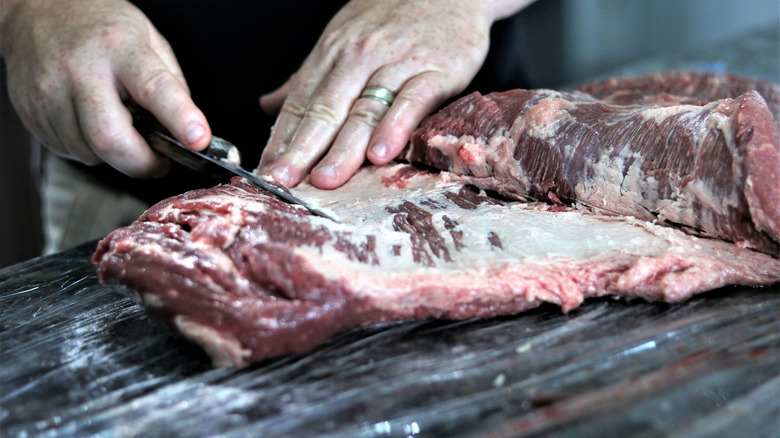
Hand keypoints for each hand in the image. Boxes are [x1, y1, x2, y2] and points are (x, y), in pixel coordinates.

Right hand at [0, 0, 210, 176]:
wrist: (37, 11)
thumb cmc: (99, 27)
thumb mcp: (148, 39)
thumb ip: (170, 83)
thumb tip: (184, 129)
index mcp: (120, 48)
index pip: (154, 88)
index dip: (180, 118)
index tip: (198, 138)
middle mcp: (81, 70)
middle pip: (111, 139)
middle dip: (141, 163)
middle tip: (157, 161)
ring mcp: (50, 92)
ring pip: (89, 152)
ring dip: (113, 154)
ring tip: (117, 124)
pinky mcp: (31, 111)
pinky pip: (69, 151)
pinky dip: (88, 148)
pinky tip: (89, 120)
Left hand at [258, 0, 533, 188]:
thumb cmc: (394, 17)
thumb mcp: (342, 37)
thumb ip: (307, 78)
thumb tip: (268, 105)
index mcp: (331, 53)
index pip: (299, 103)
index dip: (281, 141)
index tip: (266, 173)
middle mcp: (358, 59)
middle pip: (325, 111)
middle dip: (301, 150)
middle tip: (282, 182)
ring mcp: (396, 65)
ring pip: (364, 111)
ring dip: (343, 149)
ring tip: (326, 180)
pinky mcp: (434, 72)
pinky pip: (411, 103)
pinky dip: (395, 128)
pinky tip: (381, 155)